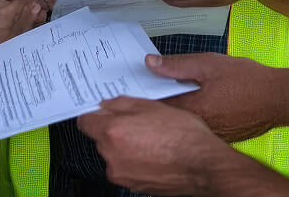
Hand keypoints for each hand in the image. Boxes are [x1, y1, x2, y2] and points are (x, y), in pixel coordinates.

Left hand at [78, 97, 230, 195]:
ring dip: (125, 146)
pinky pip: (126, 168)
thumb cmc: (183, 136)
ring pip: (114, 154)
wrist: (203, 166)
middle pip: (100, 138)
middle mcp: (111, 155)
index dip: (95, 114)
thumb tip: (107, 104)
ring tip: (151, 139)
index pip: (85, 122)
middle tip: (138, 122)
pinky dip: (135, 160)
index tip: (103, 111)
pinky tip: (154, 153)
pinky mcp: (132, 185)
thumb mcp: (153, 106)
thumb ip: (122, 103)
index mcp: (113, 132)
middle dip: (114, 129)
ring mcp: (121, 173)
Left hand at [149, 53, 288, 137]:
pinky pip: (196, 129)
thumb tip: (150, 63)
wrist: (281, 99)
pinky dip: (188, 119)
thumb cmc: (249, 81)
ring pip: (179, 126)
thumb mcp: (209, 63)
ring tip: (163, 97)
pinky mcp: (221, 137)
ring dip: (169, 114)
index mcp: (192, 110)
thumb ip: (177, 65)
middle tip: (141, 91)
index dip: (139, 98)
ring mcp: (210, 136)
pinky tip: (191, 105)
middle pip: (165, 120)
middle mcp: (199, 129)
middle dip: (151, 106)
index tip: (127, 90)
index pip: (155, 108)